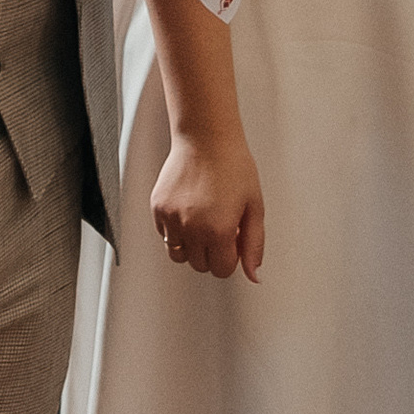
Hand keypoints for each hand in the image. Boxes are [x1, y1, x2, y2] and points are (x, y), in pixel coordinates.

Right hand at [151, 130, 264, 280]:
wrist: (206, 138)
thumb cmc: (233, 166)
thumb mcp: (255, 207)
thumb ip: (254, 245)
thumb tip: (254, 275)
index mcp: (219, 231)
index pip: (222, 270)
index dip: (231, 256)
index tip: (233, 239)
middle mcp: (192, 229)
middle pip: (200, 265)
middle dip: (212, 253)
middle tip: (219, 226)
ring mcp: (171, 219)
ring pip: (178, 255)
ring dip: (191, 246)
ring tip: (202, 222)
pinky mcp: (158, 208)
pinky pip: (165, 235)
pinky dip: (176, 231)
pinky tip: (189, 210)